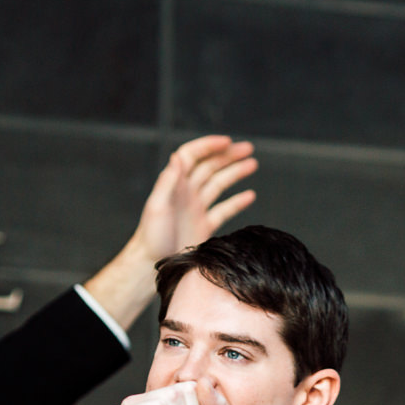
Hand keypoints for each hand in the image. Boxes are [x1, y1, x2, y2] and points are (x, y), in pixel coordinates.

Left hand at [81, 135, 257, 329]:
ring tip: (252, 164)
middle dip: (228, 156)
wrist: (153, 263)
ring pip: (219, 184)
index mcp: (175, 184)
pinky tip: (250, 195)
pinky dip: (237, 202)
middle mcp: (188, 192)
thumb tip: (177, 157)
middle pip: (210, 166)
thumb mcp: (157, 205)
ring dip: (235, 173)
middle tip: (247, 148)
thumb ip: (168, 181)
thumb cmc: (151, 235)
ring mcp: (197, 208)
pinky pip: (224, 209)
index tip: (227, 141)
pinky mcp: (205, 225)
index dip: (209, 146)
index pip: (193, 156)